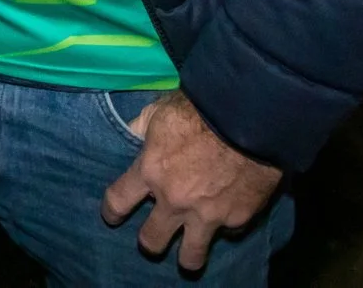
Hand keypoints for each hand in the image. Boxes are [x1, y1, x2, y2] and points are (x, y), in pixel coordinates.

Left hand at [100, 91, 282, 272]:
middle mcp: (174, 200)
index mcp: (151, 171)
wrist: (250, 116)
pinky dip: (226, 226)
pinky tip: (227, 218)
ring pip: (190, 256)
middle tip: (154, 237)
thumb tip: (129, 134)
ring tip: (188, 254)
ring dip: (187, 256)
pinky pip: (228, 233)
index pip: (118, 202)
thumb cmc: (201, 107)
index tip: (113, 217)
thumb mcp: (160, 110)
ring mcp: (207, 214)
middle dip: (150, 242)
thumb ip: (141, 128)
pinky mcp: (238, 218)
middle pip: (151, 241)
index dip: (112, 212)